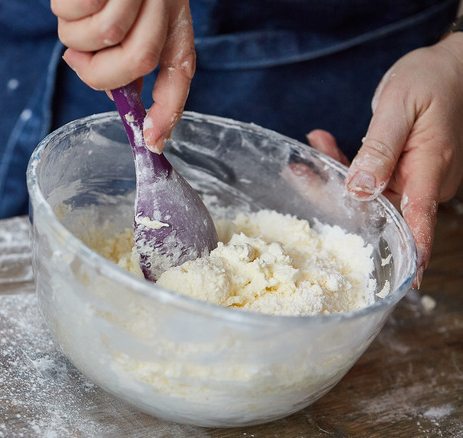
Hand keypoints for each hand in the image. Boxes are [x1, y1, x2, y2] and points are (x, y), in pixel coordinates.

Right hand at [53, 0, 194, 152]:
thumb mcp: (134, 20)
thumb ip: (132, 56)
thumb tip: (123, 100)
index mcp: (173, 18)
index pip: (179, 70)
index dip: (167, 110)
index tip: (151, 141)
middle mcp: (163, 1)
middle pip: (136, 60)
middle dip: (101, 71)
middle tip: (80, 58)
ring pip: (102, 34)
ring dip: (78, 33)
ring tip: (81, 11)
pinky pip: (75, 10)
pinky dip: (67, 8)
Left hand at [307, 34, 462, 286]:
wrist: (451, 65)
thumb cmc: (431, 79)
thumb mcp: (400, 106)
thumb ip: (380, 147)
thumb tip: (360, 189)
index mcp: (429, 168)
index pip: (417, 219)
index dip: (407, 251)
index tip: (398, 280)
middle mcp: (424, 181)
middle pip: (376, 207)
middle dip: (333, 196)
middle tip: (299, 174)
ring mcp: (415, 178)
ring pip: (367, 193)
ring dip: (334, 174)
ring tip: (307, 152)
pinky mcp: (404, 171)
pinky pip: (370, 177)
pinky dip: (345, 164)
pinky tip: (322, 144)